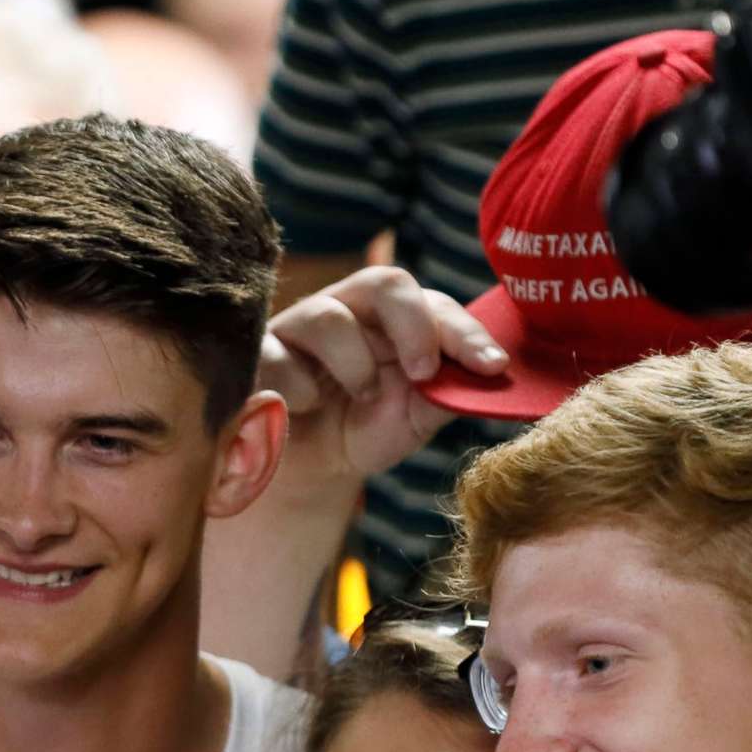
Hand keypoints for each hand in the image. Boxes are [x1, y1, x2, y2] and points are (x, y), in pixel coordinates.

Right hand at [256, 266, 501, 494]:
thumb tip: (491, 377)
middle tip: (424, 373)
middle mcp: (349, 309)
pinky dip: (299, 388)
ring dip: (354, 365)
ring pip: (327, 317)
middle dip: (411, 326)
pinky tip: (306, 407)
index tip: (492, 367)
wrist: (311, 469)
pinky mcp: (260, 355)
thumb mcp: (416, 418)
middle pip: (383, 282)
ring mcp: (301, 327)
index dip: (464, 332)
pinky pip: (277, 357)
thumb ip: (449, 394)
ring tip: (361, 398)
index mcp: (393, 319)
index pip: (432, 303)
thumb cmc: (365, 429)